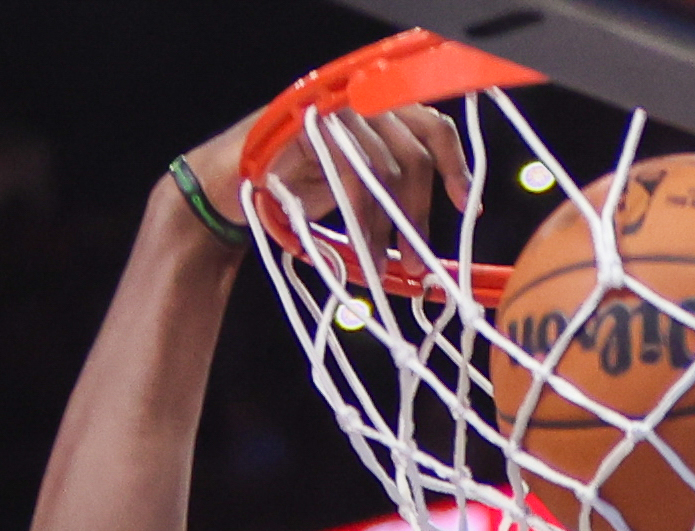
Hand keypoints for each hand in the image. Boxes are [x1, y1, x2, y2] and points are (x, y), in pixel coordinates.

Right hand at [173, 96, 467, 274]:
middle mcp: (361, 100)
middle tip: (416, 261)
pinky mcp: (315, 125)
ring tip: (385, 266)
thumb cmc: (291, 189)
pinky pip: (356, 177)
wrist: (229, 188)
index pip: (430, 126)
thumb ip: (386, 195)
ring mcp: (338, 108)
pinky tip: (367, 251)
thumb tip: (424, 237)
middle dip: (419, 215)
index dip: (455, 165)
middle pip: (414, 154)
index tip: (466, 208)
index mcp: (376, 109)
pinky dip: (366, 221)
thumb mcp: (351, 191)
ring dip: (389, 227)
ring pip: (388, 169)